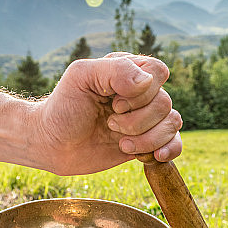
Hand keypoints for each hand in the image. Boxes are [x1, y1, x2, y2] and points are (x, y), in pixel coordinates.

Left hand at [34, 53, 182, 175]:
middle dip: (137, 120)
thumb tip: (149, 82)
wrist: (53, 144)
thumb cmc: (63, 107)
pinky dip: (169, 149)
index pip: (157, 72)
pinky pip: (175, 143)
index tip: (113, 103)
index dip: (141, 92)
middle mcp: (141, 93)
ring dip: (147, 138)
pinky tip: (153, 156)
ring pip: (172, 123)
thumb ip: (115, 71)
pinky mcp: (147, 142)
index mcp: (127, 71)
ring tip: (121, 143)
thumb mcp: (81, 77)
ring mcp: (145, 119)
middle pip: (164, 102)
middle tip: (109, 124)